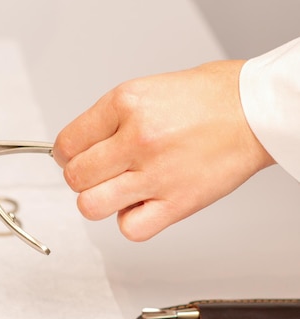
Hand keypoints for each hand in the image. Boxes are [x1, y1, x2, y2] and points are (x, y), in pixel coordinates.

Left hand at [53, 61, 274, 241]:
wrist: (253, 111)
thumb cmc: (207, 98)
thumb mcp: (145, 90)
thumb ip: (110, 120)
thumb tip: (81, 145)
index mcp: (125, 103)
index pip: (67, 143)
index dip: (65, 154)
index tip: (72, 158)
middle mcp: (137, 138)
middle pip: (75, 177)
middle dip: (81, 177)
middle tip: (98, 172)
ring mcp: (156, 173)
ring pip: (91, 205)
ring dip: (99, 200)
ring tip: (118, 189)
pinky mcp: (177, 202)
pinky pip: (131, 228)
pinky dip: (131, 221)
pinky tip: (144, 203)